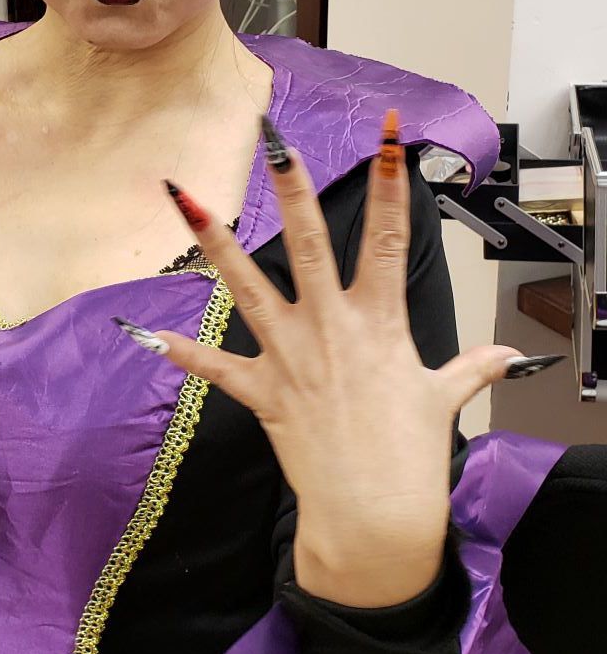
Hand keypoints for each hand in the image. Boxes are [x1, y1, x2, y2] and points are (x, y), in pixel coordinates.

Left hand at [117, 113, 522, 608]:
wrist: (376, 515)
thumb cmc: (411, 456)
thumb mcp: (444, 399)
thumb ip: (470, 368)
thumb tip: (503, 358)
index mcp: (380, 321)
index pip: (388, 238)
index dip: (392, 184)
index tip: (388, 137)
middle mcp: (331, 327)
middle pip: (308, 243)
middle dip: (292, 189)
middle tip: (274, 141)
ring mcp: (291, 357)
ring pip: (247, 286)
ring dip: (215, 242)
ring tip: (186, 199)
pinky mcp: (262, 392)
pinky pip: (216, 367)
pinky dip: (184, 352)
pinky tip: (149, 334)